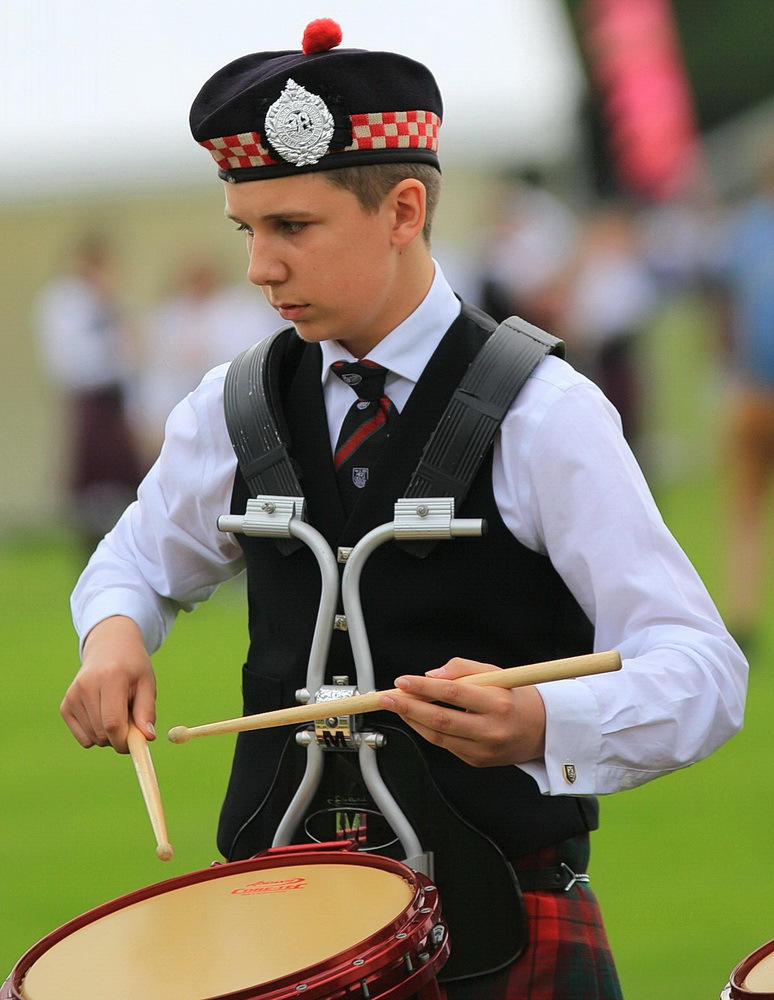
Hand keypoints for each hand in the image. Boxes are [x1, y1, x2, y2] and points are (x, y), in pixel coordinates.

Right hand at [60, 616, 156, 753]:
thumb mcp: (147, 683)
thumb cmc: (132, 668)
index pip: (113, 723)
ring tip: (116, 711)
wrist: (108, 648)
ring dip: (109, 736)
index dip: (125, 741)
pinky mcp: (65, 706)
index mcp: (111, 678)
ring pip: (93, 739)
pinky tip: (102, 714)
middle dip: (120, 738)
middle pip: (102, 734)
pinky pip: (83, 738)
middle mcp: (86, 686)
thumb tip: (147, 738)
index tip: (137, 743)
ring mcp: (72, 696)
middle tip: (131, 721)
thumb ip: (147, 711)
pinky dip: (96, 734)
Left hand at [377, 657, 545, 766]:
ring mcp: (483, 750)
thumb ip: (462, 669)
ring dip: (412, 721)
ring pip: (438, 736)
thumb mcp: (496, 673)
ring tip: (396, 706)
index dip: (424, 688)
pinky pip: (446, 745)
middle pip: (440, 720)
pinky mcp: (477, 761)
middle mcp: (491, 729)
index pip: (452, 694)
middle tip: (387, 697)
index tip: (403, 681)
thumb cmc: (516, 697)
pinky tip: (416, 718)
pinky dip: (427, 731)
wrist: (542, 729)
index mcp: (498, 703)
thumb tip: (431, 676)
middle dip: (408, 707)